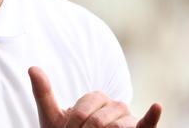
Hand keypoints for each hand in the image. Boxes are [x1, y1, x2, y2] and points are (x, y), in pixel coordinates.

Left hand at [28, 66, 161, 127]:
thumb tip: (32, 67)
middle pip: (99, 119)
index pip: (83, 109)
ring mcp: (128, 119)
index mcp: (96, 98)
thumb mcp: (52, 117)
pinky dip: (152, 117)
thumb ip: (44, 93)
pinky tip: (156, 107)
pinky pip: (147, 125)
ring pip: (118, 125)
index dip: (72, 125)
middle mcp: (115, 106)